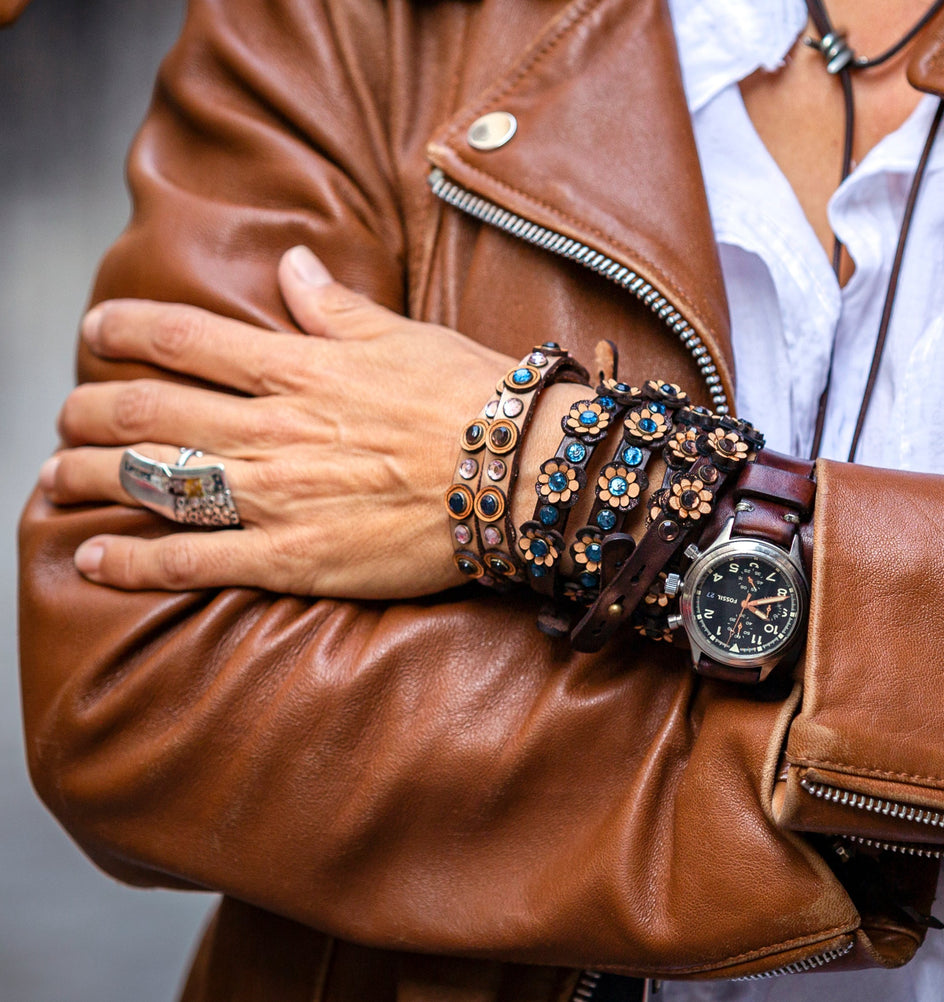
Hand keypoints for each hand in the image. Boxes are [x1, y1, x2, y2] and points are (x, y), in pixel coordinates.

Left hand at [37, 246, 566, 598]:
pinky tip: (94, 561)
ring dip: (92, 478)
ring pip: (154, 481)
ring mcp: (275, 496)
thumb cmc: (474, 401)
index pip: (185, 339)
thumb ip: (334, 306)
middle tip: (66, 417)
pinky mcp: (291, 557)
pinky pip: (193, 560)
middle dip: (91, 412)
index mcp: (298, 368)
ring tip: (57, 478)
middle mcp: (272, 429)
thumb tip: (291, 266)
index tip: (97, 329)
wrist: (520, 474)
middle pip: (149, 413)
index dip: (126, 330)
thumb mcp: (403, 336)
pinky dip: (133, 563)